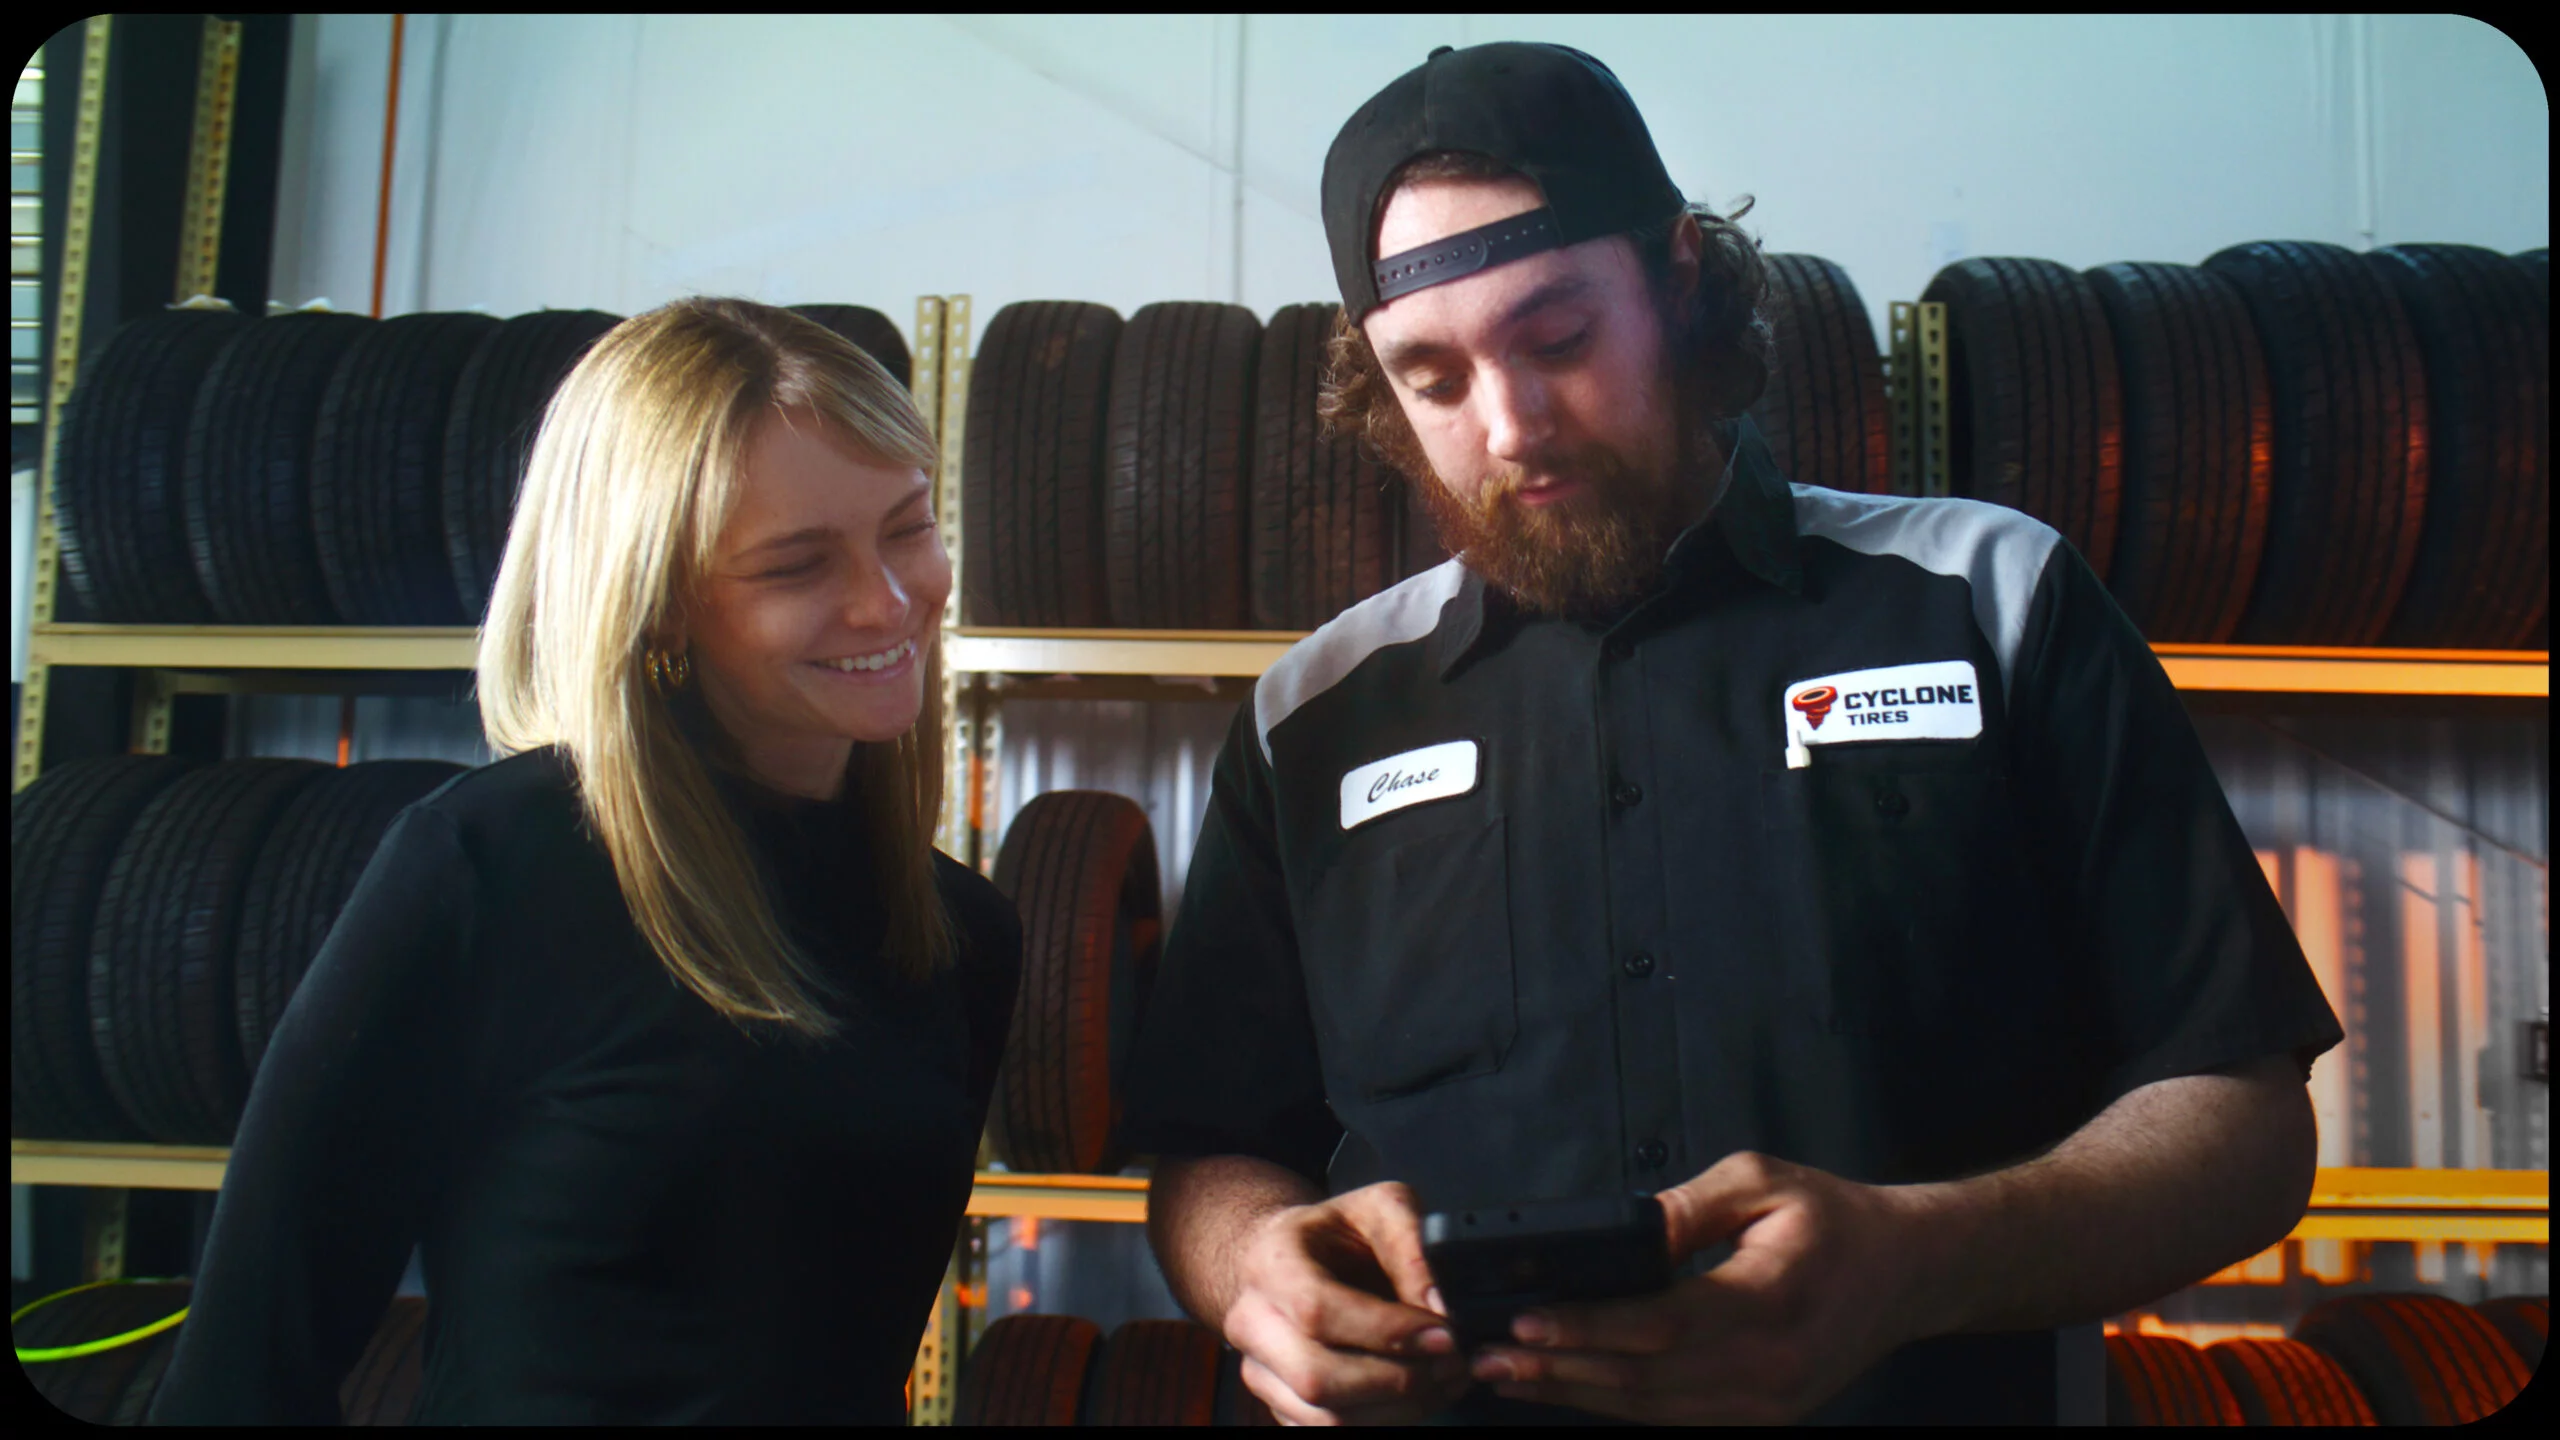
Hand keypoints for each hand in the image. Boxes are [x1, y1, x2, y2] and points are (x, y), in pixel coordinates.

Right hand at [1222, 1180, 1473, 1424]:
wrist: (1291, 1256)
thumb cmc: (1337, 1232)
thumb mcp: (1382, 1208)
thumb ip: (1413, 1248)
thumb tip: (1439, 1308)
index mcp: (1272, 1262)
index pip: (1318, 1309)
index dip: (1386, 1331)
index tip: (1443, 1334)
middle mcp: (1252, 1320)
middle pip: (1317, 1376)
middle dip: (1398, 1380)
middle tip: (1450, 1364)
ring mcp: (1259, 1368)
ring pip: (1324, 1417)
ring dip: (1397, 1410)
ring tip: (1442, 1382)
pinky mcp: (1277, 1402)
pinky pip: (1326, 1431)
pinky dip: (1382, 1422)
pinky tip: (1416, 1397)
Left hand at [1467, 1151, 1939, 1423]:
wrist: (1911, 1273)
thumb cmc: (1835, 1218)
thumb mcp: (1763, 1181)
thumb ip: (1686, 1208)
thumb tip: (1621, 1236)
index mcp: (1768, 1301)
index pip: (1659, 1326)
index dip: (1586, 1328)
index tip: (1523, 1319)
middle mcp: (1768, 1368)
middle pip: (1643, 1381)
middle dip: (1558, 1369)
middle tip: (1486, 1355)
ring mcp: (1767, 1404)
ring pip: (1652, 1410)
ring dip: (1575, 1393)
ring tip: (1508, 1374)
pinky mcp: (1762, 1416)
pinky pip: (1674, 1417)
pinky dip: (1615, 1404)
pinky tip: (1567, 1384)